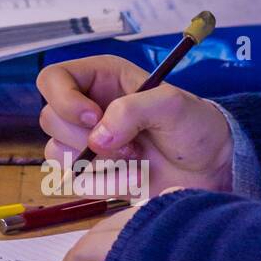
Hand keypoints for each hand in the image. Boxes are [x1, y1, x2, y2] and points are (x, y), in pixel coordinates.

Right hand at [36, 55, 233, 195]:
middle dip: (87, 137)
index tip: (94, 117)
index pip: (52, 80)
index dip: (64, 100)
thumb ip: (132, 110)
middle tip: (129, 143)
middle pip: (50, 120)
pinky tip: (133, 176)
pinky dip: (104, 183)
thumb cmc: (195, 126)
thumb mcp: (172, 105)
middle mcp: (87, 106)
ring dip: (96, 162)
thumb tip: (97, 137)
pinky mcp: (94, 173)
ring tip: (134, 158)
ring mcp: (87, 141)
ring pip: (57, 153)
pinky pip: (76, 181)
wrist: (210, 168)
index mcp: (101, 77)